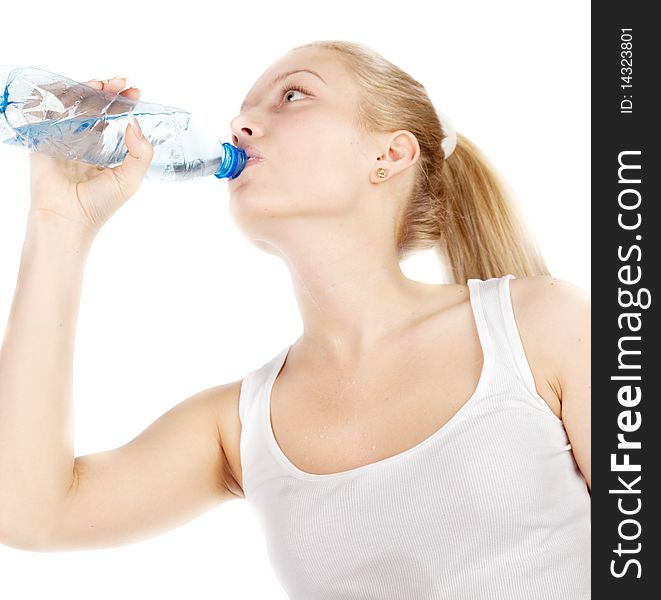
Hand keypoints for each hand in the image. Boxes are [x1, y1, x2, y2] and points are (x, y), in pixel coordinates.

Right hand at [28, 76, 153, 236]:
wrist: (66, 218)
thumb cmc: (99, 205)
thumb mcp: (131, 179)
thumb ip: (140, 153)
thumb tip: (135, 123)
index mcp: (105, 152)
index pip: (115, 120)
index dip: (125, 104)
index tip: (136, 92)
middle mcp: (85, 143)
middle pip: (96, 108)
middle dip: (108, 92)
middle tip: (121, 82)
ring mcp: (63, 139)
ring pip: (75, 106)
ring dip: (88, 90)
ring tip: (103, 82)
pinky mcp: (44, 139)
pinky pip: (50, 112)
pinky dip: (60, 97)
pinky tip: (76, 90)